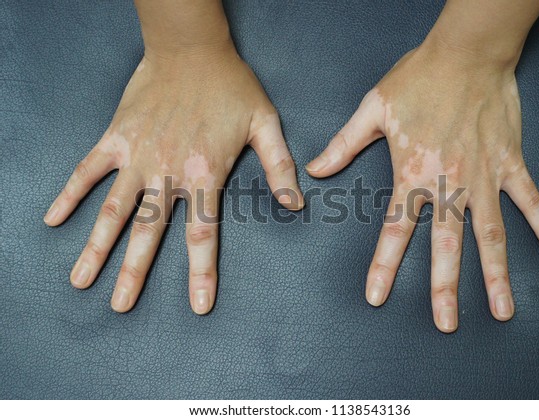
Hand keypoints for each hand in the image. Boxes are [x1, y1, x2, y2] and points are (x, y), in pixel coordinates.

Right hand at [44, 44, 303, 313]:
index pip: (203, 234)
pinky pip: (87, 170)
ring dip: (96, 246)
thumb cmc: (231, 85)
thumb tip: (296, 205)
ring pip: (114, 210)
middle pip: (149, 232)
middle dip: (134, 273)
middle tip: (120, 308)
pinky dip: (70, 193)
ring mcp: (137, 156)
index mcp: (205, 174)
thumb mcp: (265, 125)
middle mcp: (167, 172)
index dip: (201, 273)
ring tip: (80, 280)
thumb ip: (279, 167)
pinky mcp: (116, 138)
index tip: (198, 306)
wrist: (191, 47)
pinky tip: (53, 219)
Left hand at [306, 44, 538, 332]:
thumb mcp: (372, 110)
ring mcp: (483, 177)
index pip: (395, 230)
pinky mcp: (509, 163)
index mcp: (413, 174)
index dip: (385, 266)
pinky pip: (530, 200)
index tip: (377, 297)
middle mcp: (449, 184)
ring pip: (491, 234)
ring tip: (501, 310)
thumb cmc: (419, 78)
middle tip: (446, 324)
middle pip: (447, 245)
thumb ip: (344, 145)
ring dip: (496, 274)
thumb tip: (316, 170)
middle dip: (445, 287)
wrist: (466, 53)